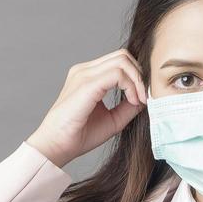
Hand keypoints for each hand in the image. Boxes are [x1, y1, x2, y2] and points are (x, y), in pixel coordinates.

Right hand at [28, 48, 147, 166]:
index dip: (137, 76)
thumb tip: (145, 97)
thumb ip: (128, 106)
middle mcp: (85, 71)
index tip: (143, 98)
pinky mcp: (86, 84)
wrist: (57, 145)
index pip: (119, 61)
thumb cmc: (79, 135)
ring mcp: (84, 74)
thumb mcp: (112, 119)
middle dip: (140, 74)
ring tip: (139, 100)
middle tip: (144, 97)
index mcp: (88, 76)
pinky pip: (117, 73)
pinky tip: (133, 101)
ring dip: (137, 80)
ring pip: (122, 60)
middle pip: (123, 55)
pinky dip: (131, 85)